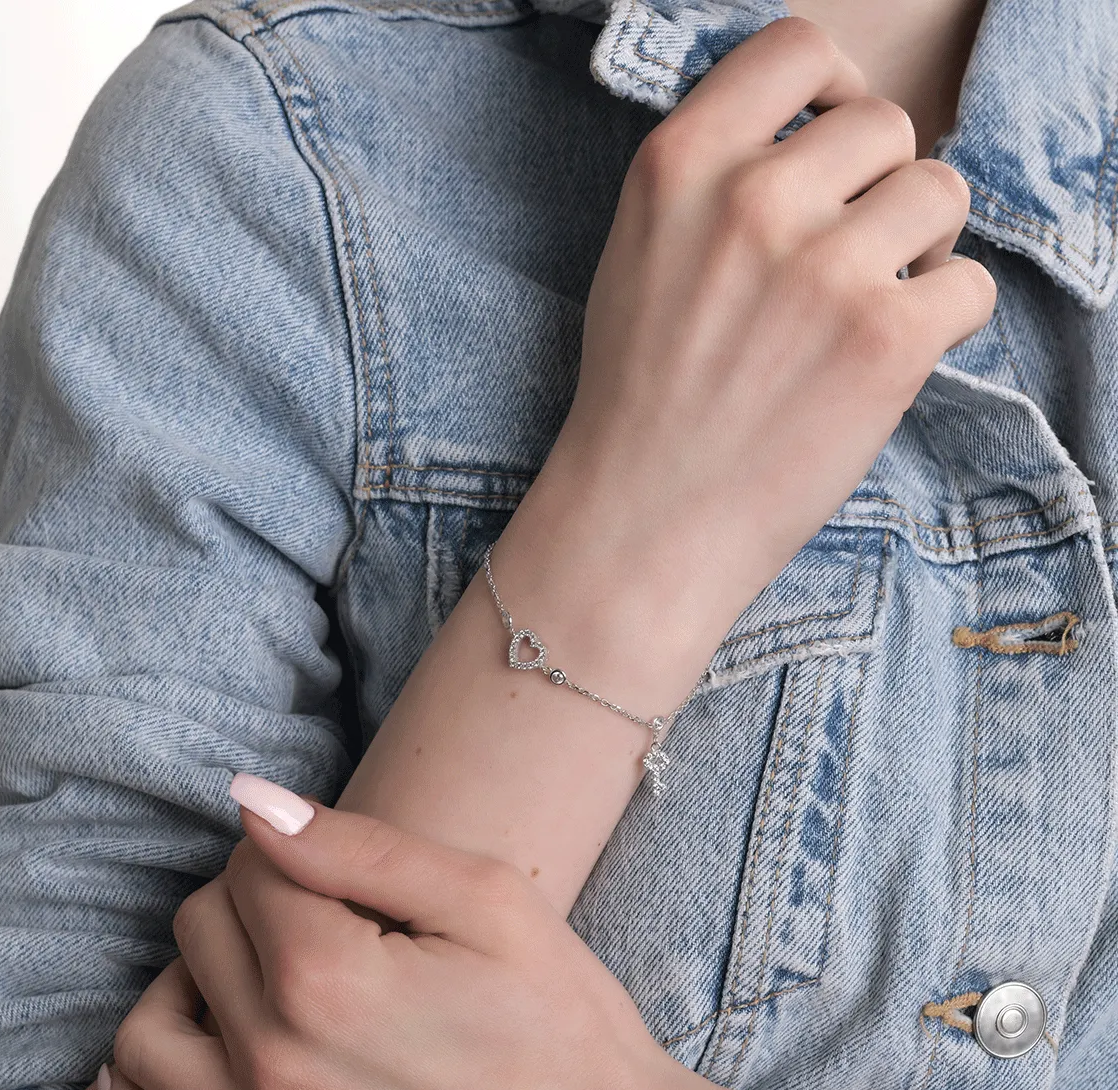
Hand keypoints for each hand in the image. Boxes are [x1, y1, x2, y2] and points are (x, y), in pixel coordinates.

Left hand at [97, 789, 708, 1089]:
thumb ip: (360, 845)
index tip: (342, 867)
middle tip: (318, 911)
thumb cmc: (561, 1021)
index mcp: (331, 977)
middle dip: (248, 899)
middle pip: (197, 930)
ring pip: (146, 1033)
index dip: (294, 846)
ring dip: (188, 986)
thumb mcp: (486, 900)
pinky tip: (186, 1069)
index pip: (248, 865)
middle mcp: (276, 1066)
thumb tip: (249, 798)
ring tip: (256, 979)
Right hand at [501, 16, 994, 677]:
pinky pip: (970, 282)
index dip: (836, 89)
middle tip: (847, 263)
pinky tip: (885, 361)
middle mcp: (753, 198)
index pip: (798, 50)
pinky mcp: (886, 339)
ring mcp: (824, 267)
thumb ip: (712, 181)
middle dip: (880, 189)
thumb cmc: (638, 401)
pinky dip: (941, 321)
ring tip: (866, 312)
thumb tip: (817, 142)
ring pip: (942, 193)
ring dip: (921, 250)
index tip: (837, 141)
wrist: (643, 521)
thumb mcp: (637, 256)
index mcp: (680, 164)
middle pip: (888, 127)